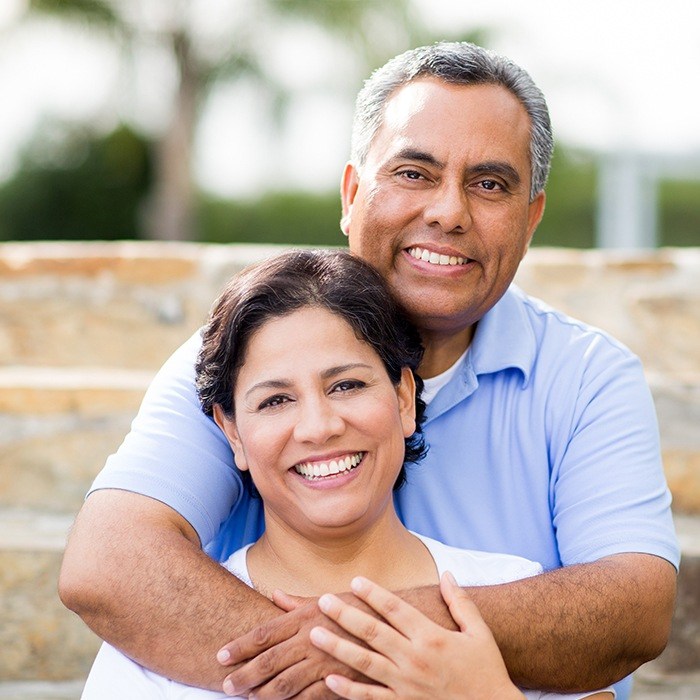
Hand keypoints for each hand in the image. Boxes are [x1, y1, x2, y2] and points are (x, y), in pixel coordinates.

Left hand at [217, 594, 371, 698]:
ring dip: (264, 693)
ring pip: (286, 684)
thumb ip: (297, 603)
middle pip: (269, 661)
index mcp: (306, 617)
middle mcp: (312, 639)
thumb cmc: (360, 607)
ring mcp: (326, 662)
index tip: (221, 655)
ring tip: (249, 698)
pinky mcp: (341, 681)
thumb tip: (274, 595)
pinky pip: (312, 698)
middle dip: (244, 674)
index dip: (240, 646)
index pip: (265, 633)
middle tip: (226, 684)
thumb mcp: (327, 600)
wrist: (398, 622)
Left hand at [310, 572, 525, 699]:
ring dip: (337, 647)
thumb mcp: (479, 633)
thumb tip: (447, 573)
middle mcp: (415, 660)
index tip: (355, 580)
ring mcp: (406, 686)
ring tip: (314, 634)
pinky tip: (329, 679)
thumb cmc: (487, 671)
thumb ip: (461, 602)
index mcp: (432, 638)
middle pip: (373, 633)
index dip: (374, 594)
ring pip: (364, 664)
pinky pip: (371, 699)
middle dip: (345, 615)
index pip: (396, 610)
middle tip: (323, 600)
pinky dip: (348, 690)